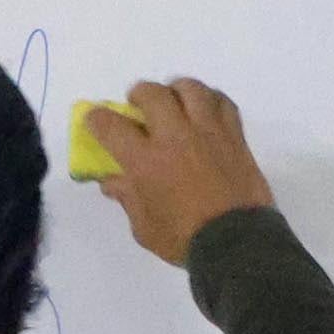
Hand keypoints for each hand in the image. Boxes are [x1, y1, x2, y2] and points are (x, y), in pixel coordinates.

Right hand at [88, 79, 273, 266]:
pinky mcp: (235, 137)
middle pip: (152, 93)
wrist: (238, 245)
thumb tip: (113, 181)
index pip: (110, 125)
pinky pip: (223, 103)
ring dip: (176, 89)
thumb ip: (128, 199)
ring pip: (190, 89)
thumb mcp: (145, 229)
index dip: (97, 119)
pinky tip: (206, 109)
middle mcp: (174, 137)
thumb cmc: (185, 241)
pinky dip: (211, 100)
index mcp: (145, 160)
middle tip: (138, 105)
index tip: (96, 120)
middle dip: (139, 94)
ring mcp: (207, 132)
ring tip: (175, 100)